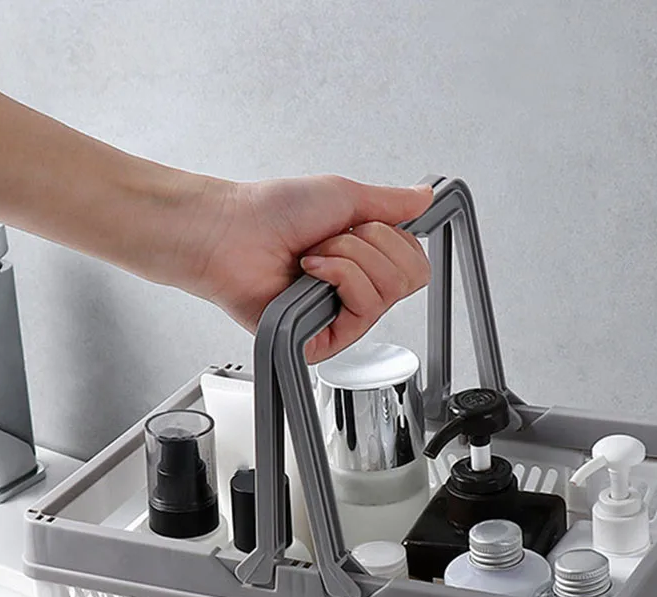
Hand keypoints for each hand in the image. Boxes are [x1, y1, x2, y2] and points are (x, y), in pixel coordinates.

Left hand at [169, 174, 432, 361]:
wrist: (232, 232)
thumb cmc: (273, 212)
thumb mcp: (344, 195)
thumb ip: (390, 202)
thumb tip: (424, 196)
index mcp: (365, 262)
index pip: (415, 263)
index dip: (394, 238)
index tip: (362, 223)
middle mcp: (357, 292)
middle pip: (409, 279)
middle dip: (370, 245)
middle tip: (331, 239)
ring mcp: (342, 319)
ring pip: (387, 292)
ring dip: (349, 259)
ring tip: (313, 256)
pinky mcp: (326, 341)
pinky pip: (363, 312)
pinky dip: (338, 278)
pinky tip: (307, 274)